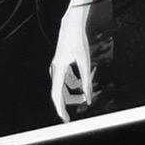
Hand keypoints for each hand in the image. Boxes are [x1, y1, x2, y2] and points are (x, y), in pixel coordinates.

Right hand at [50, 4, 93, 121]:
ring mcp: (57, 67)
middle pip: (60, 93)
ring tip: (88, 85)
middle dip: (71, 100)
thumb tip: (88, 98)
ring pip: (64, 86)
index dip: (60, 109)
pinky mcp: (61, 64)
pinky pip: (66, 78)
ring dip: (76, 88)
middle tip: (83, 104)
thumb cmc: (78, 40)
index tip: (65, 120)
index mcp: (59, 70)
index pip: (56, 95)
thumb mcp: (85, 62)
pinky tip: (84, 77)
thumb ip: (86, 81)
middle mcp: (55, 69)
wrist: (72, 24)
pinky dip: (75, 80)